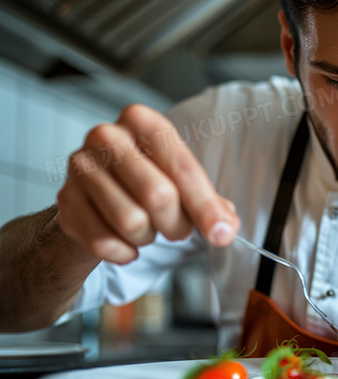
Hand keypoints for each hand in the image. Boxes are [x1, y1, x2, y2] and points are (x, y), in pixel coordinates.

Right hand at [57, 104, 239, 263]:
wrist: (95, 199)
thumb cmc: (146, 183)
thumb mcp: (183, 183)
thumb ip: (210, 204)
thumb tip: (226, 228)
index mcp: (143, 122)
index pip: (183, 168)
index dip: (206, 206)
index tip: (222, 234)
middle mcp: (107, 136)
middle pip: (157, 195)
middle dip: (177, 224)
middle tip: (178, 229)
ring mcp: (80, 167)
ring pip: (131, 222)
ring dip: (148, 237)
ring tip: (148, 229)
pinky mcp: (65, 201)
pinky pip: (104, 242)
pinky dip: (124, 252)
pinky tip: (127, 243)